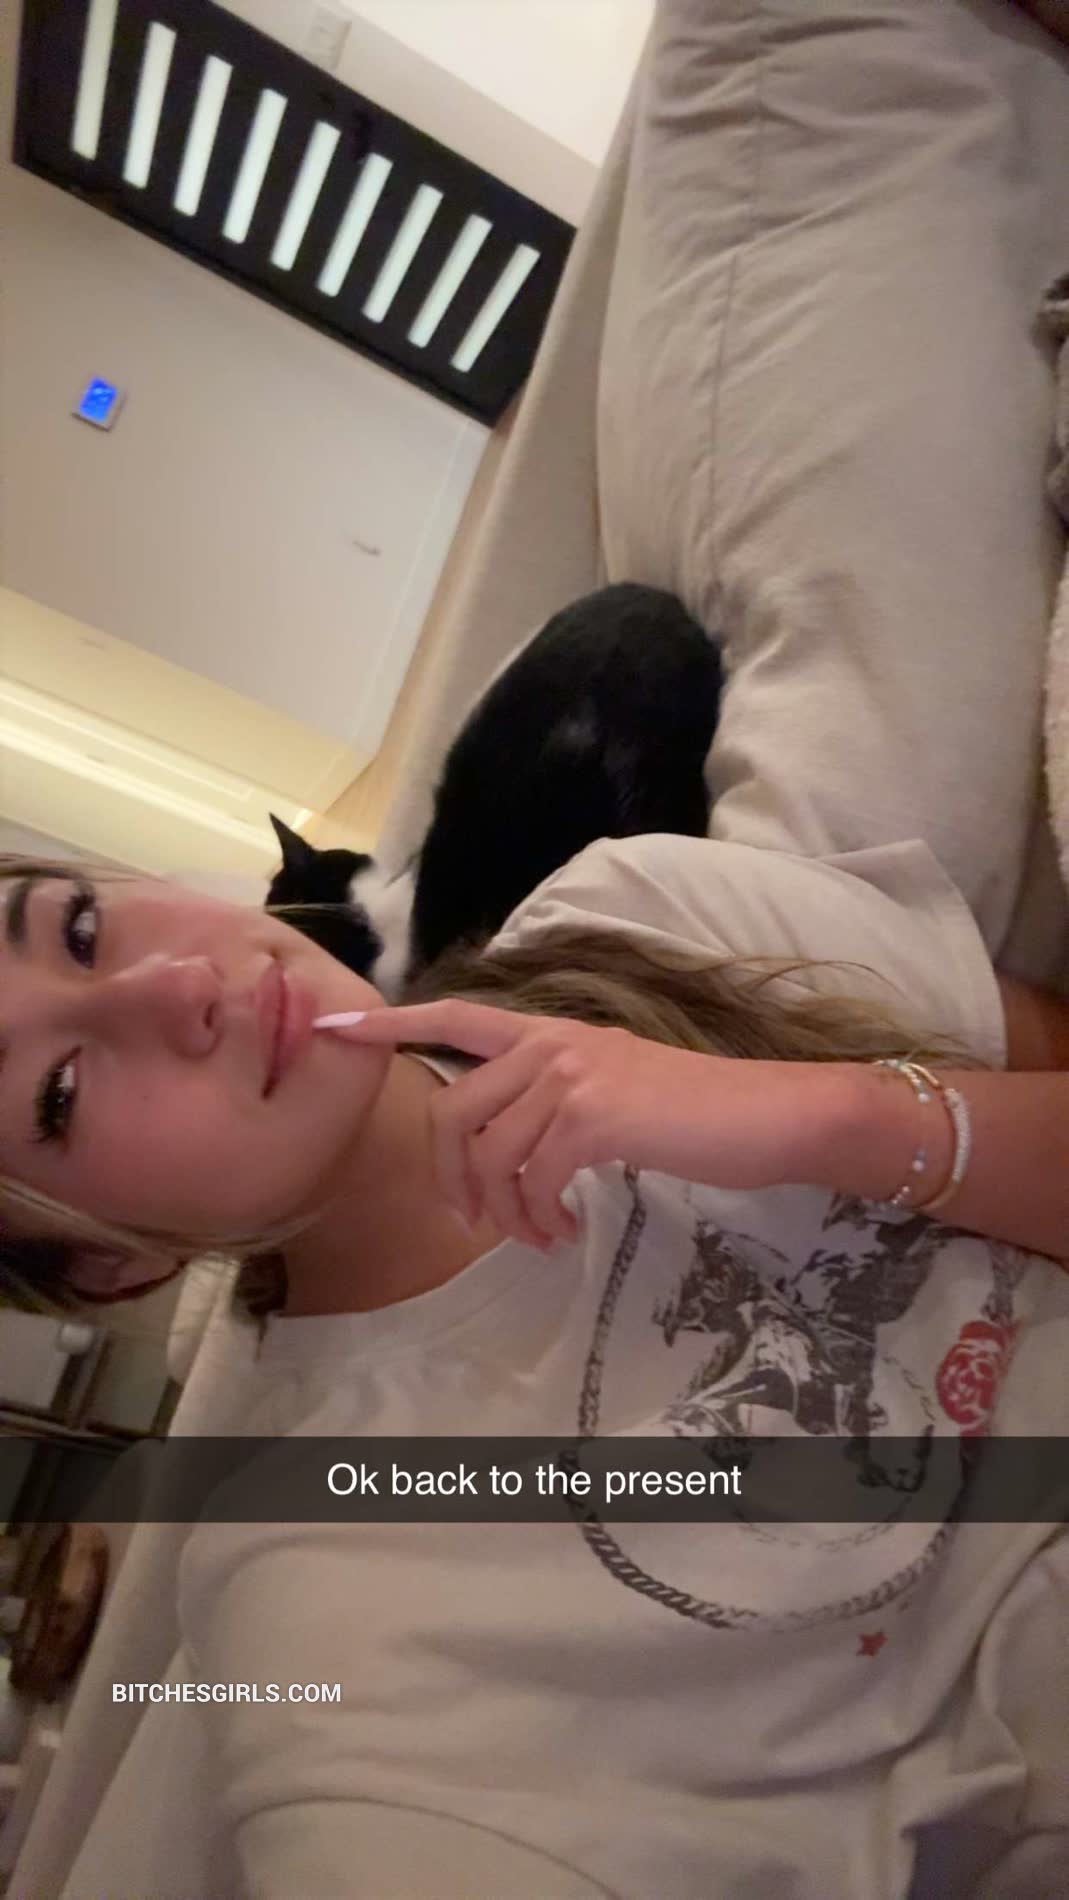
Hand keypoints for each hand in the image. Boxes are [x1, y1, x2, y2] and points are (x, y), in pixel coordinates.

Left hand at [317, 999, 831, 1250]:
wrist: (767, 1116)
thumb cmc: (697, 1113)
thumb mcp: (614, 1088)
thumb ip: (557, 1098)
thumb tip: (510, 1148)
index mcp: (552, 1032)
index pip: (455, 1017)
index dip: (392, 1024)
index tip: (336, 1030)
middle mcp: (553, 1043)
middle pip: (454, 1109)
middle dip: (453, 1178)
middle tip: (480, 1223)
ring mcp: (573, 1075)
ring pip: (490, 1152)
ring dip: (504, 1212)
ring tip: (539, 1235)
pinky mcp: (594, 1115)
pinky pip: (532, 1180)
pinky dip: (541, 1218)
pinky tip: (567, 1231)